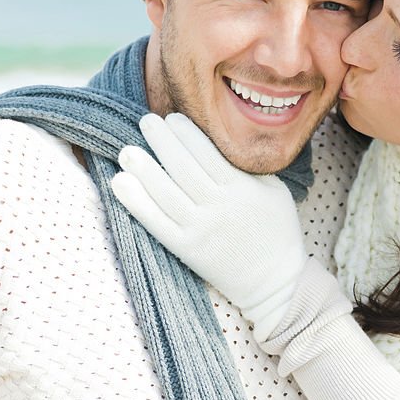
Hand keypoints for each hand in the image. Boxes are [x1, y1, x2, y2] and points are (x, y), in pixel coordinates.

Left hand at [111, 113, 306, 338]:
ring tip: (127, 150)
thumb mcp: (276, 191)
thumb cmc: (277, 229)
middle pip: (182, 168)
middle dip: (162, 142)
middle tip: (146, 122)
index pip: (207, 154)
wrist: (274, 281)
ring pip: (165, 193)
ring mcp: (200, 230)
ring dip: (143, 169)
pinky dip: (137, 203)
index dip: (186, 134)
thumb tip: (222, 137)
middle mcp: (219, 207)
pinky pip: (156, 223)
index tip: (173, 119)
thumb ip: (250, 166)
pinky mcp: (186, 249)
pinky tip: (122, 183)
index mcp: (242, 189)